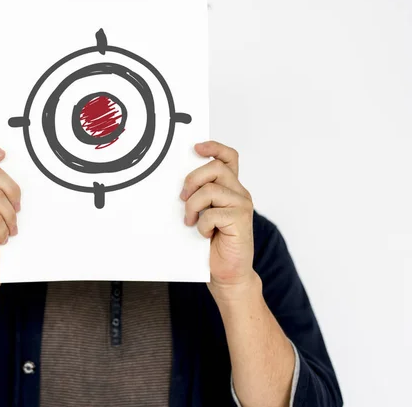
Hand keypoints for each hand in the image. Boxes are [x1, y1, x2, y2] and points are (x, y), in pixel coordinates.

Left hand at [181, 140, 255, 298]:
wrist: (227, 274)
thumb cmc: (212, 244)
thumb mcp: (202, 213)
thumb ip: (198, 195)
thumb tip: (179, 183)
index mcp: (230, 187)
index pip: (228, 157)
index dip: (214, 147)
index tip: (196, 147)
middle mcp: (239, 192)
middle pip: (215, 168)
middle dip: (192, 180)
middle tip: (182, 198)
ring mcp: (242, 205)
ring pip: (211, 189)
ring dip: (193, 206)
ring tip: (190, 221)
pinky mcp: (241, 220)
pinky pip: (213, 213)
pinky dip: (202, 224)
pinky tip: (204, 234)